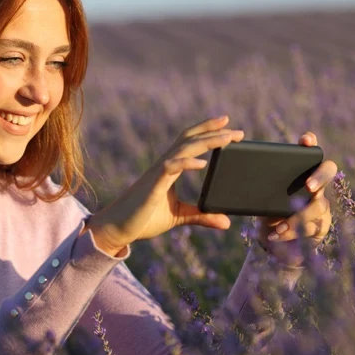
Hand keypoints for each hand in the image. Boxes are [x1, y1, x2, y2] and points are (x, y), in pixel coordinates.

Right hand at [86, 115, 244, 252]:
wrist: (118, 228)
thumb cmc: (144, 218)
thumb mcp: (179, 216)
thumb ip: (201, 215)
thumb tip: (226, 222)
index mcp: (170, 168)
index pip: (190, 142)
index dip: (207, 131)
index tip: (228, 125)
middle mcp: (165, 165)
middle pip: (190, 139)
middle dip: (213, 132)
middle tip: (237, 130)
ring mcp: (158, 173)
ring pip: (184, 149)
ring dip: (207, 142)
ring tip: (226, 139)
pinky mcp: (154, 185)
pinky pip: (171, 168)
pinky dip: (187, 163)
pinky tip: (202, 163)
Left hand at [256, 131, 336, 265]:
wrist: (273, 241)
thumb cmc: (267, 212)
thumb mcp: (259, 198)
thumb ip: (252, 188)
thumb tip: (232, 181)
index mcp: (299, 172)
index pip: (309, 151)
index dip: (310, 143)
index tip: (305, 140)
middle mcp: (315, 184)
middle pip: (328, 170)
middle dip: (319, 176)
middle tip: (308, 186)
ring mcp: (321, 204)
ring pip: (319, 205)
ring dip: (298, 217)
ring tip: (279, 227)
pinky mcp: (321, 224)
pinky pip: (312, 226)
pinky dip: (292, 232)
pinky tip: (277, 235)